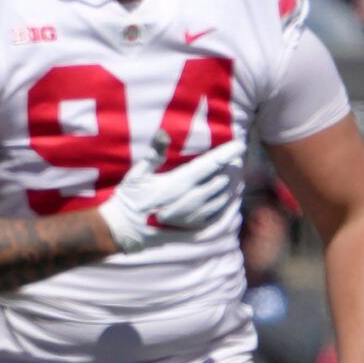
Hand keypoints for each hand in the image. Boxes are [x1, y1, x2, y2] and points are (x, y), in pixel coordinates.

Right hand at [96, 134, 245, 253]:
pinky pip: (215, 215)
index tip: (240, 145)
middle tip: (238, 159)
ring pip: (220, 198)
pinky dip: (224, 204)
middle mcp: (188, 200)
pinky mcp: (192, 228)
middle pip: (220, 181)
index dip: (226, 155)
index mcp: (176, 184)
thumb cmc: (129, 199)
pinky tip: (226, 197)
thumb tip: (164, 132)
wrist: (124, 229)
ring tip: (235, 176)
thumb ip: (154, 153)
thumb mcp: (137, 174)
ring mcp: (192, 216)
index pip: (209, 165)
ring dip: (229, 187)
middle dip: (231, 169)